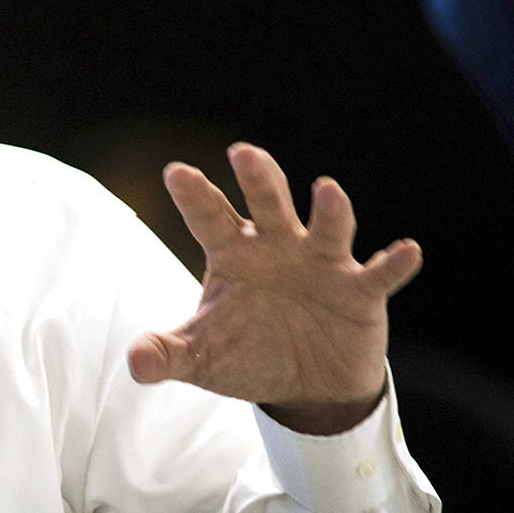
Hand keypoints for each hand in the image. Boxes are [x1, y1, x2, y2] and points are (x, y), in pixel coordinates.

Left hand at [126, 142, 422, 433]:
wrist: (307, 387)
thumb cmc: (247, 354)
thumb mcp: (203, 358)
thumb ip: (167, 354)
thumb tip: (135, 363)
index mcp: (233, 254)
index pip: (209, 217)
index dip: (193, 195)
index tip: (175, 171)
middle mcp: (278, 247)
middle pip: (266, 205)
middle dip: (258, 179)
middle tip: (243, 152)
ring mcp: (322, 264)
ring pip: (326, 227)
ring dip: (329, 210)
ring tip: (325, 189)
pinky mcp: (361, 291)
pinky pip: (380, 274)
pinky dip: (393, 263)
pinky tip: (406, 251)